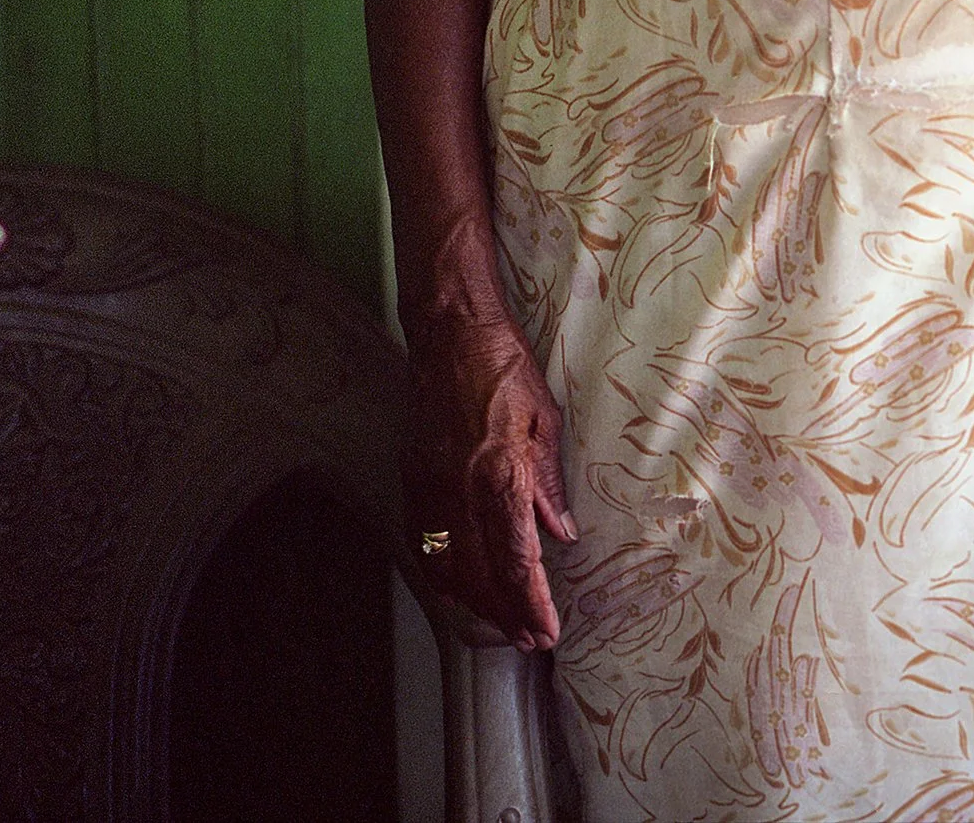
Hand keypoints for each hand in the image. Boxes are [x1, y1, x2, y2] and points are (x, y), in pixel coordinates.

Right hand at [403, 314, 576, 651]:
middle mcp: (458, 490)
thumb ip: (548, 483)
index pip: (515, 557)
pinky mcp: (411, 482)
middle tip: (532, 640)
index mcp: (498, 471)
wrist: (447, 332)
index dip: (530, 602)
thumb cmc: (503, 366)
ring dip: (476, 604)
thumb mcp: (543, 418)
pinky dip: (444, 578)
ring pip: (447, 569)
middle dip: (507, 615)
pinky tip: (462, 590)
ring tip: (504, 625)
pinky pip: (425, 547)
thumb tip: (561, 535)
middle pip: (480, 575)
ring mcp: (428, 489)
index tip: (547, 631)